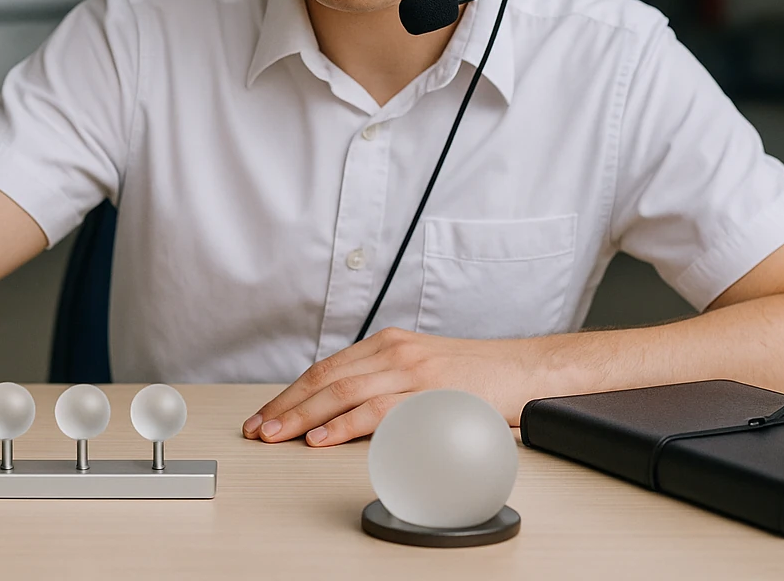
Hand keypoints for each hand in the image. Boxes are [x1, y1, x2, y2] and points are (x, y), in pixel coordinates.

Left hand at [241, 327, 538, 445]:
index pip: (326, 368)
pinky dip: (344, 425)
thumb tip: (343, 411)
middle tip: (258, 428)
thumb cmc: (477, 375)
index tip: (266, 415)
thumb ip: (385, 382)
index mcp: (387, 345)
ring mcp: (411, 370)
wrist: (526, 369)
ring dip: (304, 416)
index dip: (291, 393)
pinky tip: (322, 438)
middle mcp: (394, 351)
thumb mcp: (422, 368)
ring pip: (343, 392)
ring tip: (278, 435)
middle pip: (325, 379)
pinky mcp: (429, 392)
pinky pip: (377, 410)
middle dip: (286, 405)